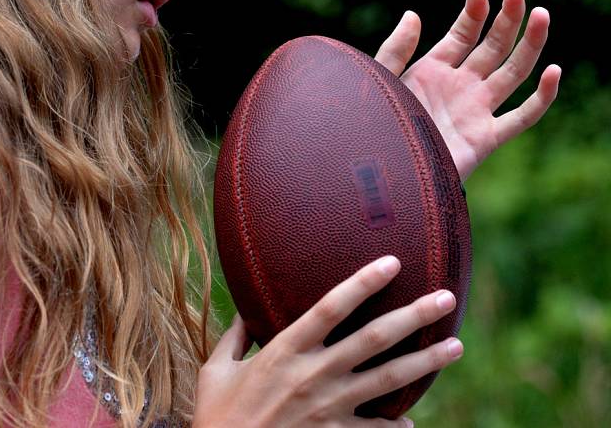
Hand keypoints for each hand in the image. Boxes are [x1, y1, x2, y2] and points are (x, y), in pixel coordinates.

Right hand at [193, 256, 461, 427]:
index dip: (362, 282)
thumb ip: (236, 336)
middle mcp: (315, 374)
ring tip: (457, 346)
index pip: (332, 306)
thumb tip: (246, 310)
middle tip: (445, 297)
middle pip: (373, 338)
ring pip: (388, 380)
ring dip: (426, 362)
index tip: (392, 262)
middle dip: (413, 315)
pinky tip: (413, 423)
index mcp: (285, 349)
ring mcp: (329, 408)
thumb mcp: (217, 369)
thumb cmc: (216, 416)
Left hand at [374, 0, 560, 180]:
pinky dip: (542, 97)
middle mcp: (460, 86)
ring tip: (542, 14)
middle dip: (507, 17)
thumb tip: (414, 13)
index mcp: (433, 70)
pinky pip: (522, 117)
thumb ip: (396, 49)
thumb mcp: (380, 80)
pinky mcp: (486, 138)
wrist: (381, 171)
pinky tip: (553, 71)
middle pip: (493, 46)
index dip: (473, 12)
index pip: (463, 34)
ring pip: (514, 73)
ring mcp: (476, 110)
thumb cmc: (374, 124)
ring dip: (530, 44)